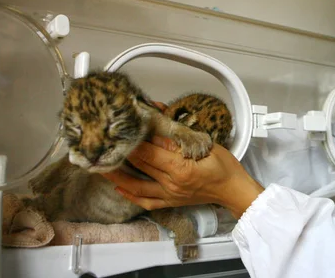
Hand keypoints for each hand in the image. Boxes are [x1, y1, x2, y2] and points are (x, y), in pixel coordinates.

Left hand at [102, 136, 264, 218]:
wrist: (233, 189)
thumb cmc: (224, 167)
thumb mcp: (205, 146)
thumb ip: (179, 141)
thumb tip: (158, 133)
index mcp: (181, 168)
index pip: (149, 153)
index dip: (133, 142)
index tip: (121, 132)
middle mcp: (171, 184)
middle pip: (140, 166)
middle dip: (122, 154)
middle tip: (106, 144)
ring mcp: (169, 195)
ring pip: (136, 186)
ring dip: (118, 177)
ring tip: (101, 167)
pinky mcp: (170, 201)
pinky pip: (146, 201)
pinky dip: (130, 195)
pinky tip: (119, 188)